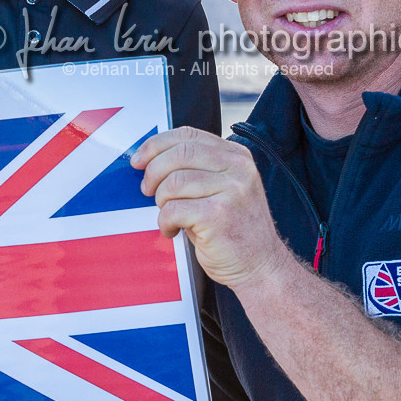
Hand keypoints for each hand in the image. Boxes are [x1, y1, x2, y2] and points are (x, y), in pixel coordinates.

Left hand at [134, 128, 288, 289]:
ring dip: (161, 201)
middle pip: (178, 154)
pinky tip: (173, 230)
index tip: (139, 159)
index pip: (188, 134)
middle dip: (153, 172)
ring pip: (173, 182)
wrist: (261, 266)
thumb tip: (150, 158)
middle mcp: (238, 168)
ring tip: (170, 215)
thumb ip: (198, 169)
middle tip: (147, 190)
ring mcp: (232, 190)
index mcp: (237, 156)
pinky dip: (165, 222)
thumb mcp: (223, 188)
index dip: (156, 144)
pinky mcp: (219, 215)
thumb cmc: (234, 229)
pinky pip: (173, 209)